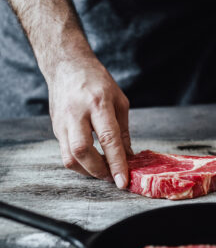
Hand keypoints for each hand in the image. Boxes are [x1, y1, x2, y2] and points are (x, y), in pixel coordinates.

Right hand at [49, 56, 132, 188]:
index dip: (116, 163)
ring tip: (103, 172)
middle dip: (99, 171)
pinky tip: (91, 163)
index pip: (108, 139)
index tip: (123, 181)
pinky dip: (79, 164)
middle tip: (113, 178)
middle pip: (82, 151)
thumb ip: (123, 131)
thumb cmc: (97, 81)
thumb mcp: (119, 101)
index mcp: (98, 104)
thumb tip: (128, 156)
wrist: (67, 66)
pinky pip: (65, 153)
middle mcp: (77, 114)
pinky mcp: (56, 128)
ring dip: (87, 171)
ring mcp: (63, 122)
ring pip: (69, 157)